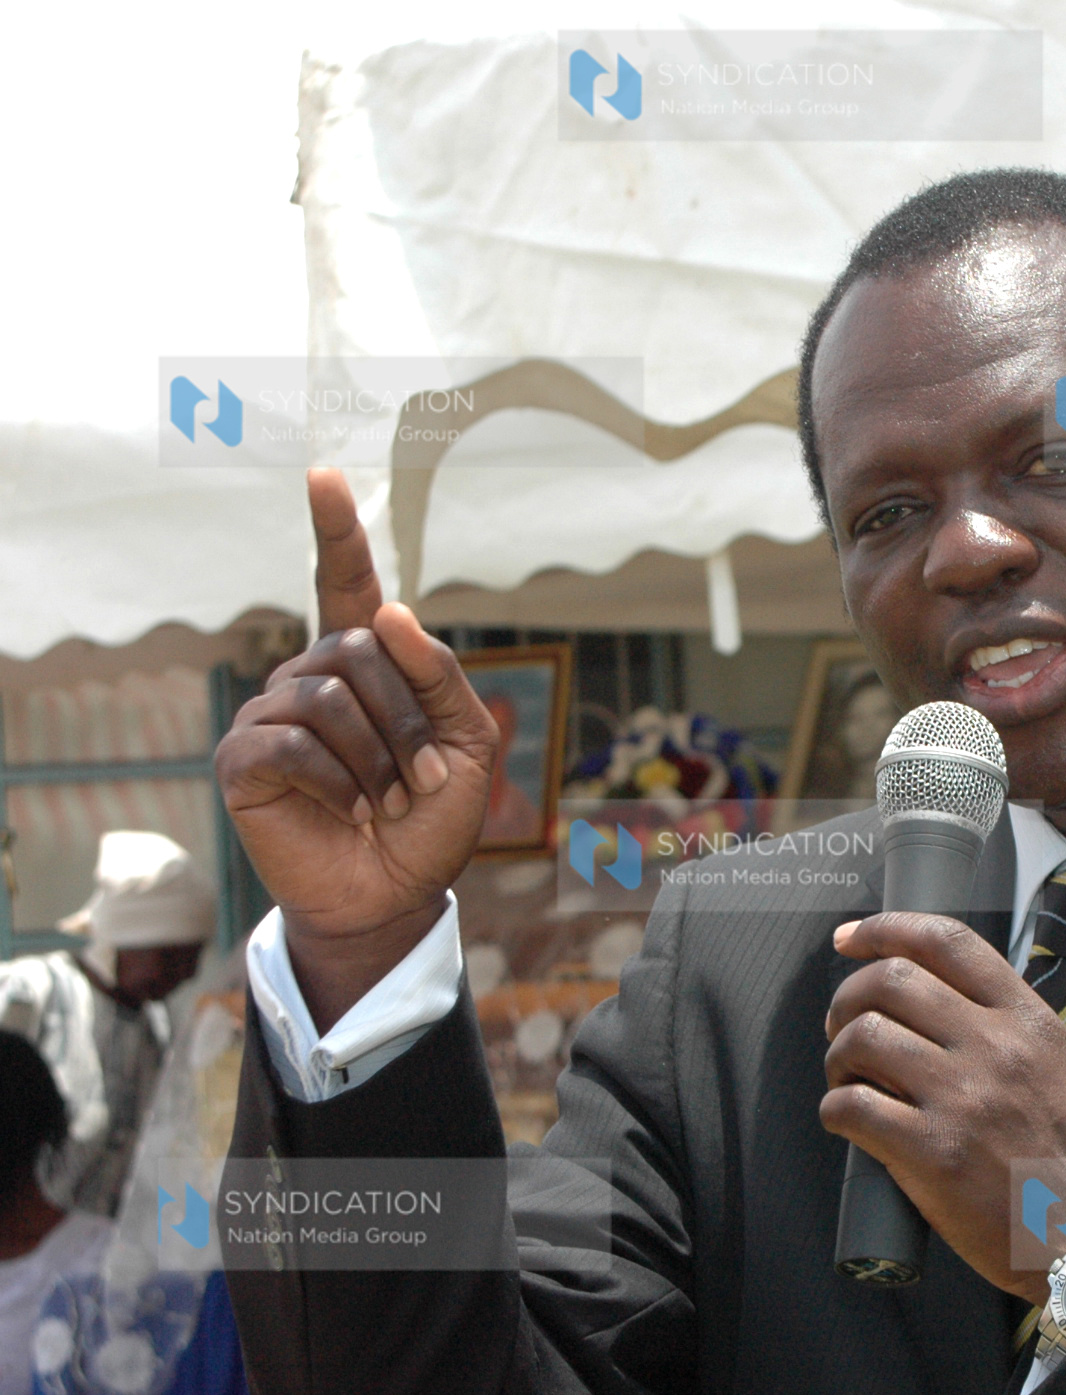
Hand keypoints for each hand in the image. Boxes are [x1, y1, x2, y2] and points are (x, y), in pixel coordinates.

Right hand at [214, 469, 498, 1028]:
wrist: (395, 894)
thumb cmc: (431, 819)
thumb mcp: (467, 744)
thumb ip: (442, 676)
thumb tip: (390, 612)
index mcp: (365, 664)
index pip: (344, 583)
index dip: (336, 530)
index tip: (322, 473)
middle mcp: (310, 675)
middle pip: (358, 646)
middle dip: (406, 716)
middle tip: (422, 779)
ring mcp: (270, 712)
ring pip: (328, 694)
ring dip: (380, 754)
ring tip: (389, 800)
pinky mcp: (244, 758)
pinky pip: (293, 740)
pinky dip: (339, 778)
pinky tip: (351, 809)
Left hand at [822, 913, 1065, 1301]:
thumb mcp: (1065, 1067)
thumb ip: (1014, 1028)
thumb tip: (951, 1002)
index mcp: (1028, 1020)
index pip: (946, 941)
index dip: (885, 928)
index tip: (850, 938)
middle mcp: (995, 1048)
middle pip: (891, 981)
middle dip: (847, 997)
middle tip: (842, 1025)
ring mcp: (963, 1098)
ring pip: (863, 1037)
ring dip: (838, 1055)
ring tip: (848, 1077)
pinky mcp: (933, 1153)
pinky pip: (852, 1108)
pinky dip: (835, 1109)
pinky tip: (847, 1120)